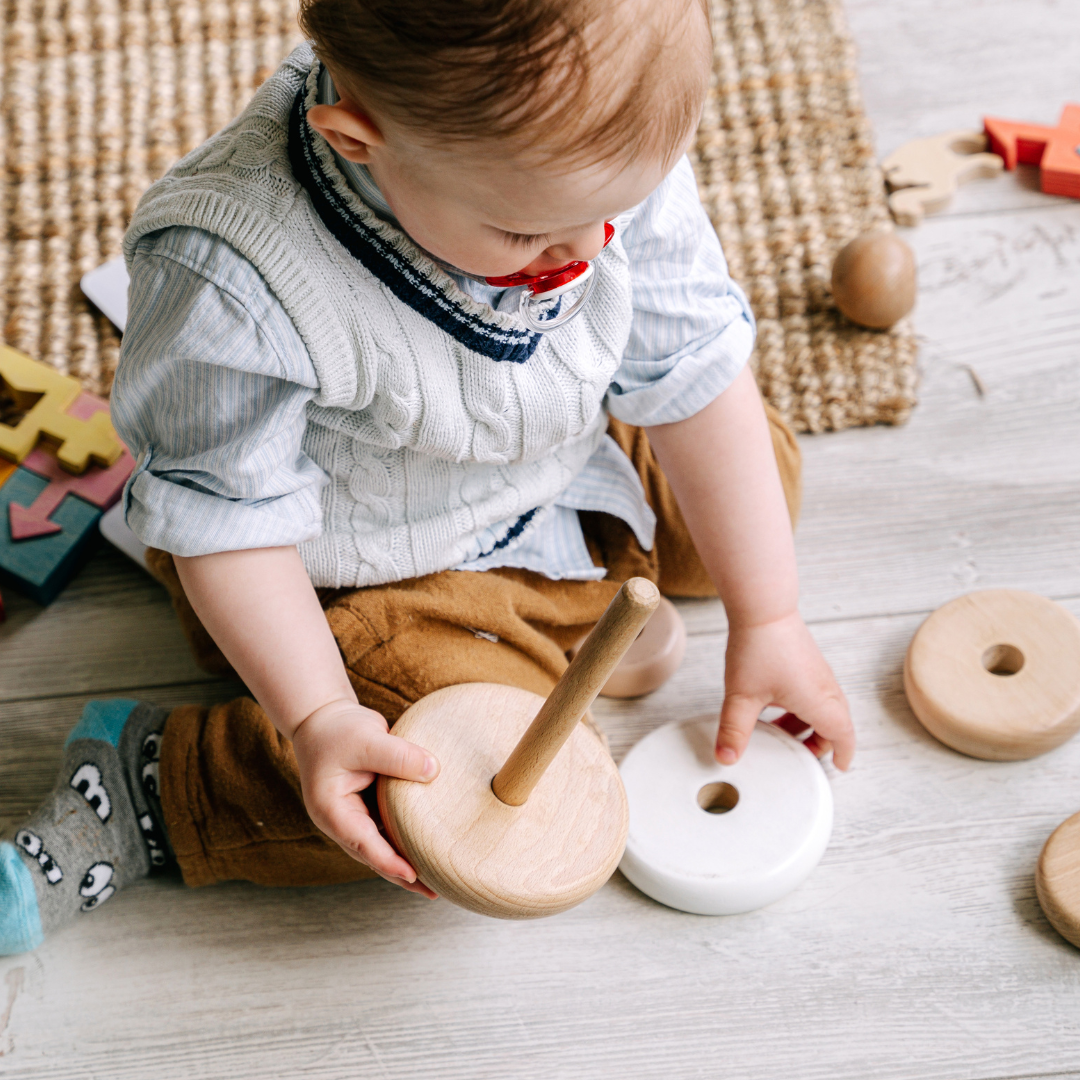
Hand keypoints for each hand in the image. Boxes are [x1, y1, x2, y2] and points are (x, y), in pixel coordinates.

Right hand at [291, 699, 440, 895]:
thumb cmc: (337, 729)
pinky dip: (406, 838)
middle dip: (402, 875)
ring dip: (406, 860)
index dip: (389, 861)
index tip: (413, 875)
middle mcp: (342, 820)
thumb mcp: (367, 738)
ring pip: (383, 845)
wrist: (322, 718)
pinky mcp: (368, 806)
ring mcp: (354, 815)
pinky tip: (428, 845)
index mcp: (332, 810)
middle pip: (374, 855)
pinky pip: (389, 828)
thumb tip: (434, 771)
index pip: (363, 843)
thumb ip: (399, 755)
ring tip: (437, 878)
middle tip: (433, 892)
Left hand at [717, 611, 854, 769]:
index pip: (844, 735)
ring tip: (779, 732)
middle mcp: (825, 687)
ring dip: (807, 723)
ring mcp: (818, 672)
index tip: (838, 767)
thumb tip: (727, 757)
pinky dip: (802, 706)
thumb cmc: (759, 648)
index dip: (843, 754)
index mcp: (819, 702)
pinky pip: (814, 691)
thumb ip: (734, 731)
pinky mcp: (807, 660)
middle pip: (836, 724)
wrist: (763, 607)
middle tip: (799, 754)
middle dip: (820, 742)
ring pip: (824, 707)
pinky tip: (773, 705)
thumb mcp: (742, 696)